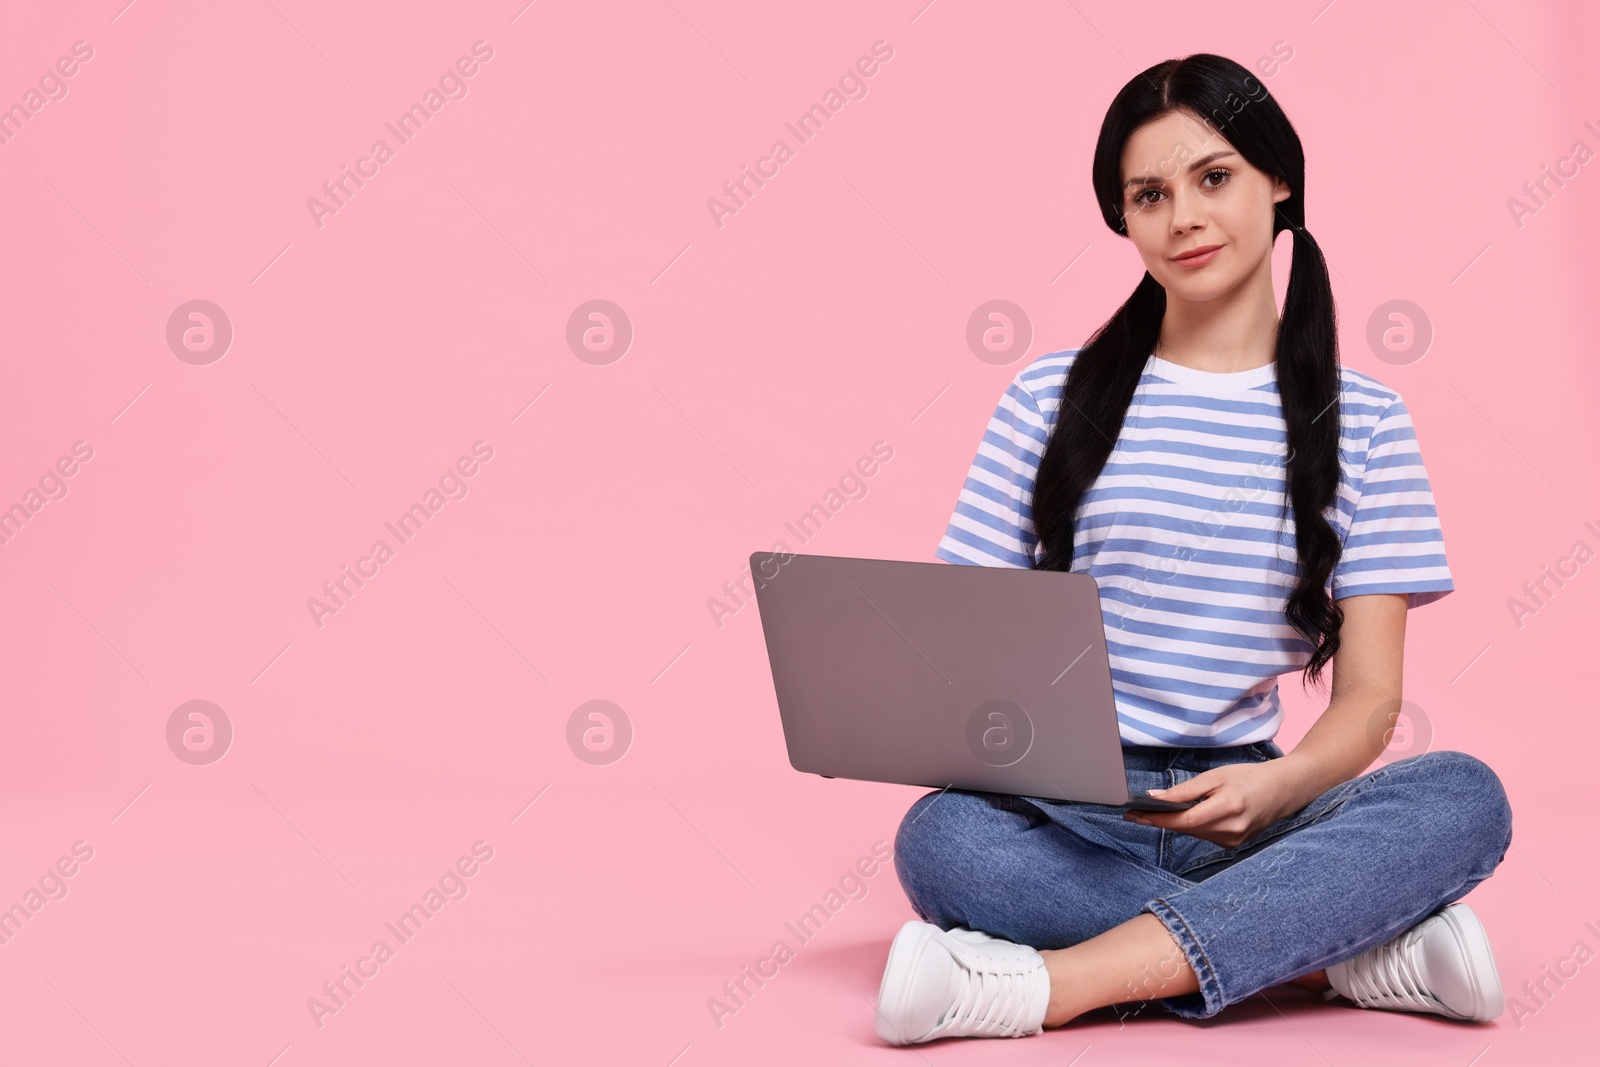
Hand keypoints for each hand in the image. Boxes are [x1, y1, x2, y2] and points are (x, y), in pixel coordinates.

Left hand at [1122, 759, 1306, 847]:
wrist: (1283, 790)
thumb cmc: (1249, 778)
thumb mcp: (1215, 777)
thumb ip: (1184, 791)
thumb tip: (1154, 798)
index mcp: (1228, 808)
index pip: (1184, 820)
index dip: (1157, 819)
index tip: (1134, 815)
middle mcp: (1232, 830)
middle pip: (1185, 829)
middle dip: (1160, 820)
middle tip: (1134, 812)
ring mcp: (1234, 841)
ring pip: (1193, 834)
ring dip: (1175, 823)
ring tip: (1154, 813)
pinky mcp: (1234, 845)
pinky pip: (1204, 836)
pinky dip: (1192, 826)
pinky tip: (1185, 816)